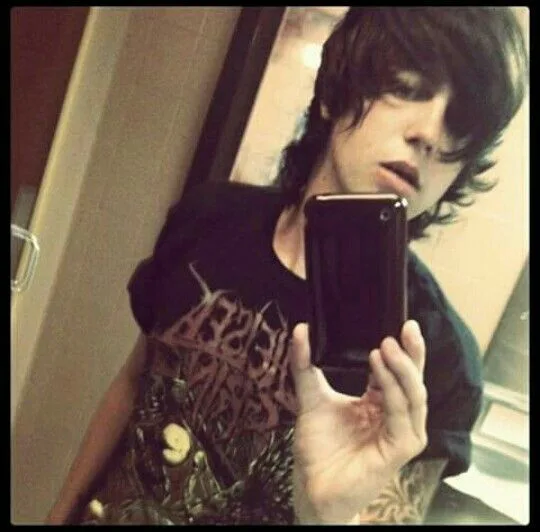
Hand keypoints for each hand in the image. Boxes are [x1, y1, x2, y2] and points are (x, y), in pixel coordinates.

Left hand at [290, 320, 427, 523]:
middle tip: (406, 328)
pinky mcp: (399, 450)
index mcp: (381, 403)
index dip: (404, 349)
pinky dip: (393, 390)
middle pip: (413, 380)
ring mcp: (401, 434)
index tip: (402, 322)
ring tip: (385, 346)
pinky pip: (401, 414)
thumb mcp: (310, 396)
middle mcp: (395, 416)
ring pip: (414, 396)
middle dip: (413, 353)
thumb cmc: (317, 446)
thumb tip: (301, 328)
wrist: (312, 485)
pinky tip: (378, 368)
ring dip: (402, 369)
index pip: (398, 372)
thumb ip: (305, 364)